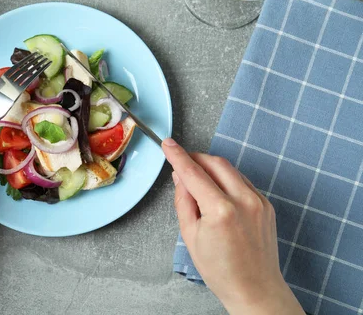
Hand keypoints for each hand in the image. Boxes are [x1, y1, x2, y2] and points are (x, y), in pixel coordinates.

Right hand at [162, 139, 303, 314]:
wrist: (255, 289)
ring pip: (230, 169)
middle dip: (196, 158)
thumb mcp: (190, 236)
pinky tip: (217, 193)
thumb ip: (183, 200)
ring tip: (198, 182)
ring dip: (212, 168)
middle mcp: (243, 201)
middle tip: (181, 162)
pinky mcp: (266, 204)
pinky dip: (226, 180)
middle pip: (215, 162)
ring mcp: (259, 201)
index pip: (194, 173)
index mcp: (221, 211)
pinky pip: (242, 181)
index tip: (168, 144)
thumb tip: (180, 176)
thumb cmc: (221, 270)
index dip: (177, 156)